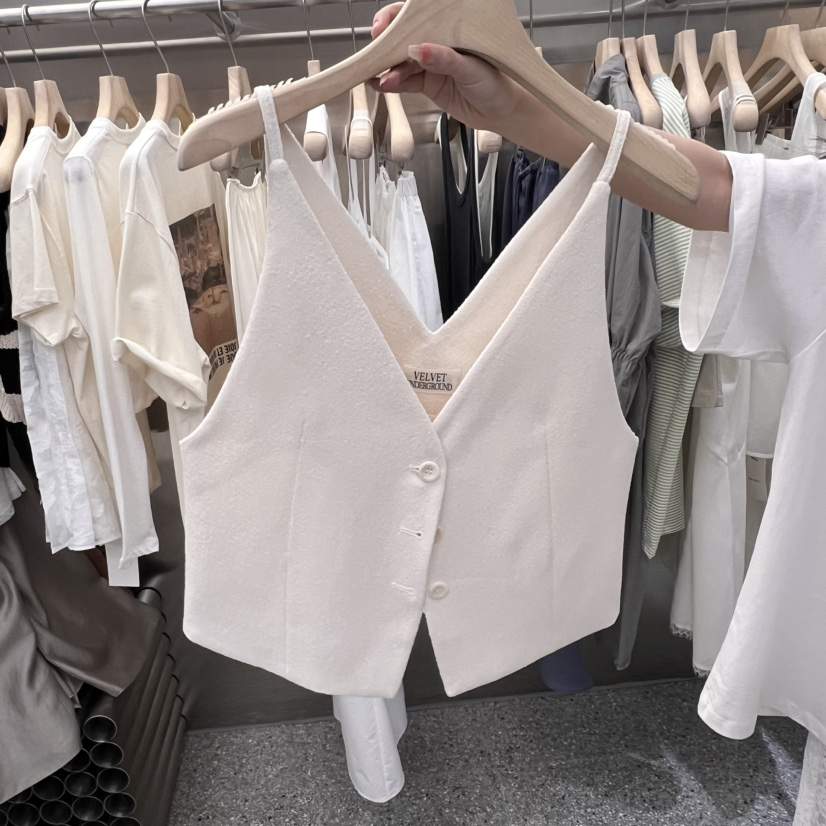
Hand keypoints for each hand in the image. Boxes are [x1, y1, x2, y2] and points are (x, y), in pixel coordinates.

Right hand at [370, 1, 523, 133]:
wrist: (501, 111)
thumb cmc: (496, 82)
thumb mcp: (471, 68)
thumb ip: (444, 59)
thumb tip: (418, 50)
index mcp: (449, 28)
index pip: (418, 16)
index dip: (396, 18)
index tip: (382, 26)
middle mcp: (437, 43)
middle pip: (404, 38)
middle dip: (386, 44)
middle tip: (375, 53)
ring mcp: (430, 64)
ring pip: (402, 62)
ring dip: (389, 69)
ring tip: (382, 78)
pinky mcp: (427, 83)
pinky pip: (406, 81)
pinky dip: (393, 84)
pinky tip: (383, 85)